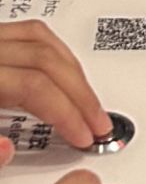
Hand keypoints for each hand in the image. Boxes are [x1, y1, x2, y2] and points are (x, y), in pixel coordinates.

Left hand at [0, 25, 109, 150]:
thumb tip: (6, 150)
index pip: (34, 85)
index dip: (66, 113)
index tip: (83, 135)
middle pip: (45, 59)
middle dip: (80, 94)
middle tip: (98, 122)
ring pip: (41, 38)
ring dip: (72, 69)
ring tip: (87, 99)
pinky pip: (28, 33)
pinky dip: (54, 51)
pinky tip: (62, 73)